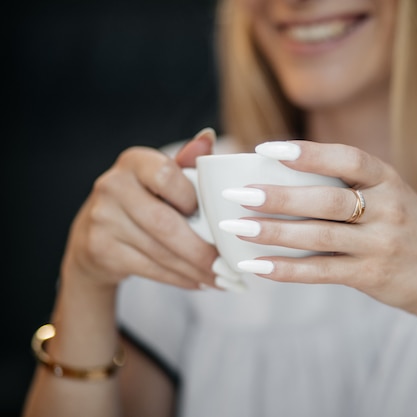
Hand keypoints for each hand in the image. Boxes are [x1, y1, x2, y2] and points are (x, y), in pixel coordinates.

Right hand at [60, 128, 219, 290]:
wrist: (93, 234)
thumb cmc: (144, 200)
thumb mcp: (162, 177)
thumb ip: (188, 162)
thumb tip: (208, 137)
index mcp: (134, 162)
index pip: (166, 175)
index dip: (192, 199)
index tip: (214, 218)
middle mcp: (112, 186)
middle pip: (165, 224)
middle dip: (202, 251)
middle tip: (229, 267)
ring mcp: (102, 219)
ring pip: (160, 252)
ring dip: (196, 269)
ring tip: (222, 278)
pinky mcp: (100, 249)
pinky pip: (150, 269)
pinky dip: (180, 278)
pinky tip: (200, 282)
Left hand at [222, 140, 416, 319]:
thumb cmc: (409, 229)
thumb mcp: (394, 196)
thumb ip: (353, 186)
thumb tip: (286, 177)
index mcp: (390, 181)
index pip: (348, 159)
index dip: (308, 153)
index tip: (267, 149)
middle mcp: (388, 210)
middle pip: (326, 200)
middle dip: (279, 197)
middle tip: (238, 194)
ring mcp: (381, 245)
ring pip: (319, 237)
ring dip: (274, 233)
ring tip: (237, 227)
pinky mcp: (372, 275)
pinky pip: (322, 271)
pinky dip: (287, 269)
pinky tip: (257, 265)